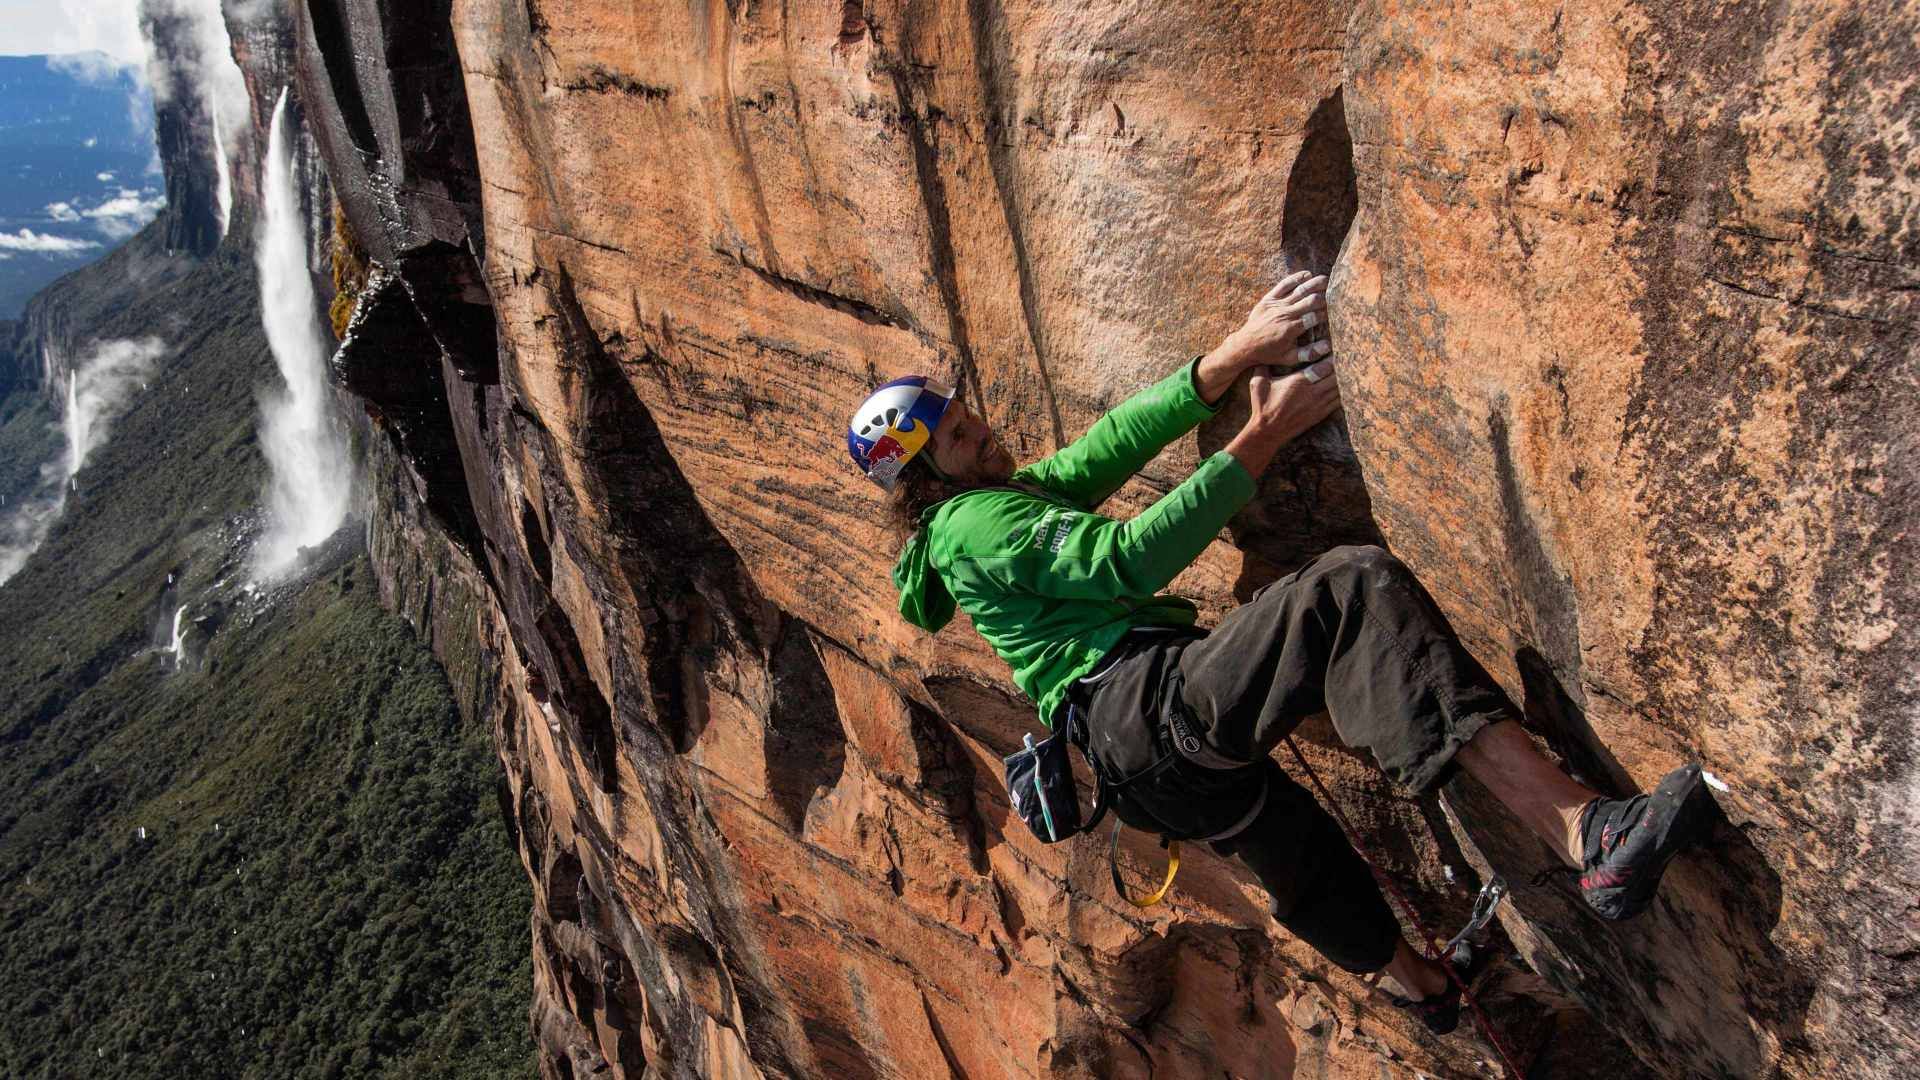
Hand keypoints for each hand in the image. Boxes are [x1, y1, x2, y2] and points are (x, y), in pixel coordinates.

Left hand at [1196, 271, 1329, 394]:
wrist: (1245, 345)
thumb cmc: (1269, 354)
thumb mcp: (1290, 358)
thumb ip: (1310, 353)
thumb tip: (1328, 346)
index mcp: (1292, 329)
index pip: (1316, 316)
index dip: (1328, 312)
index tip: (1337, 310)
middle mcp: (1286, 314)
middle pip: (1310, 300)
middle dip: (1325, 296)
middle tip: (1336, 292)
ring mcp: (1277, 305)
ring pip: (1299, 290)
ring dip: (1314, 283)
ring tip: (1326, 279)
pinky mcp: (1268, 299)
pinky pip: (1283, 285)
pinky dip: (1295, 278)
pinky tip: (1306, 274)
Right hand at [1224, 359, 1340, 476]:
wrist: (1268, 431)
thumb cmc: (1262, 406)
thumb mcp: (1257, 383)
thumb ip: (1263, 367)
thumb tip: (1262, 355)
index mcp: (1300, 381)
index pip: (1325, 366)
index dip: (1333, 358)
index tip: (1335, 351)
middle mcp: (1312, 392)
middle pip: (1336, 376)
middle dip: (1341, 367)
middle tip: (1345, 359)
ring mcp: (1318, 404)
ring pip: (1339, 388)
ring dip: (1344, 379)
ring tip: (1347, 370)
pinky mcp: (1320, 414)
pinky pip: (1338, 401)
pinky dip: (1343, 393)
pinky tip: (1345, 387)